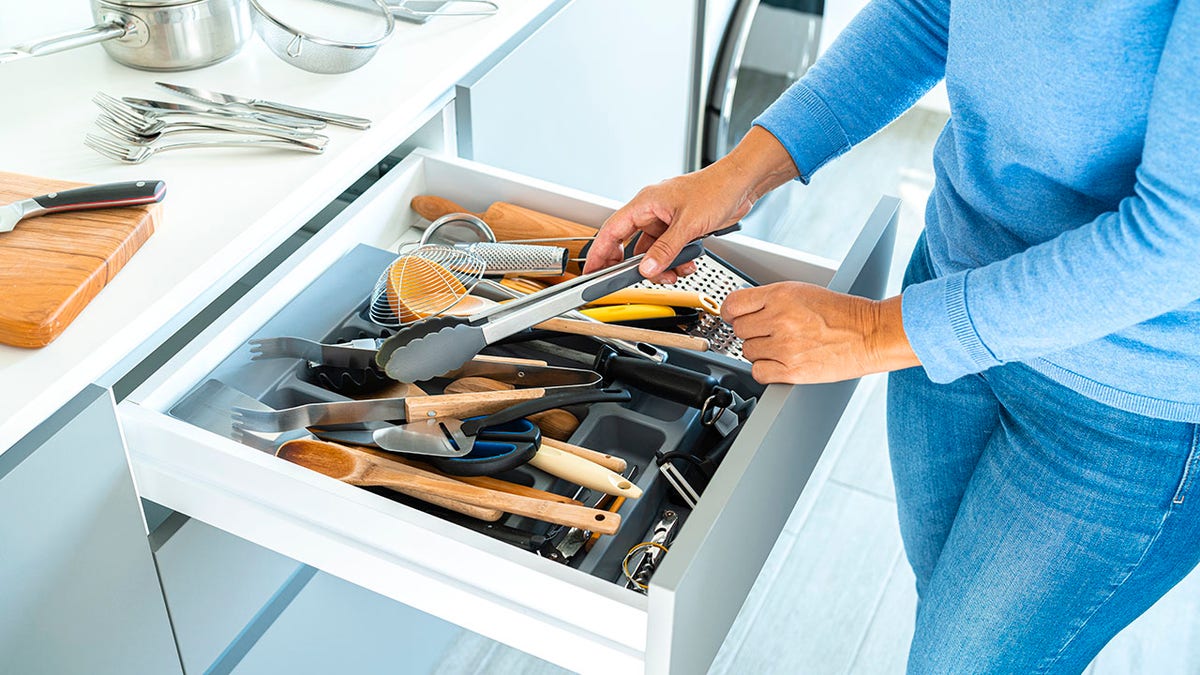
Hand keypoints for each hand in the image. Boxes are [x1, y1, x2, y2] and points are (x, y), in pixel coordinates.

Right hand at [584, 127, 798, 282]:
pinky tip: (687, 263)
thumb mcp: (688, 224)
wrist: (742, 184)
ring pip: (651, 252)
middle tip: (636, 279)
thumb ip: (665, 249)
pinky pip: (668, 250)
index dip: (599, 252)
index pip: (612, 230)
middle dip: (635, 265)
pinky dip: (675, 261)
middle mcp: (652, 211)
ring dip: (661, 266)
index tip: (591, 270)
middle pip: (630, 245)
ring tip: (675, 272)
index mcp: (645, 203)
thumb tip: (647, 268)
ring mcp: (665, 221)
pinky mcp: (679, 228)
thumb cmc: (716, 189)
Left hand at [722, 282, 920, 383]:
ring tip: (783, 346)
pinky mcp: (792, 370)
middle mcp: (780, 319)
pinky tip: (780, 362)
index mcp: (781, 295)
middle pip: (739, 330)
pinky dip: (766, 370)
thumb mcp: (803, 292)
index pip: (733, 305)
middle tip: (770, 332)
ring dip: (760, 351)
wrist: (871, 334)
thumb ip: (771, 299)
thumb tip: (743, 310)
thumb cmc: (843, 313)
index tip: (733, 316)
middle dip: (752, 331)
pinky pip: (758, 372)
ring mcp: (785, 346)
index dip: (731, 312)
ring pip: (747, 351)